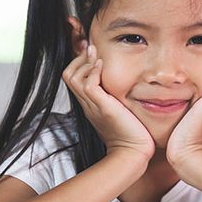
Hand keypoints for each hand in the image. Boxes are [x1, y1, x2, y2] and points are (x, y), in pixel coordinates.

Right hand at [62, 42, 154, 162]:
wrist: (133, 153)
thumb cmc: (133, 135)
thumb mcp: (122, 110)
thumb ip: (119, 98)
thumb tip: (127, 84)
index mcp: (90, 104)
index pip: (74, 77)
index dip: (80, 62)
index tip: (92, 52)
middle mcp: (87, 103)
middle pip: (68, 74)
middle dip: (79, 57)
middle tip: (91, 48)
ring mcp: (93, 105)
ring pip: (73, 76)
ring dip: (85, 61)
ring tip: (96, 54)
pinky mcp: (102, 107)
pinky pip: (88, 84)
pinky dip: (93, 71)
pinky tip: (103, 65)